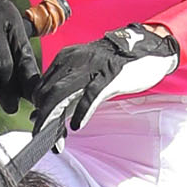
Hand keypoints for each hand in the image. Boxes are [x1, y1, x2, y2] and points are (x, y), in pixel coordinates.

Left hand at [35, 24, 179, 131]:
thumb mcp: (86, 73)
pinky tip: (76, 126)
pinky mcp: (109, 75)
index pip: (41, 87)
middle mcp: (72, 61)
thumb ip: (67, 91)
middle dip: (42, 119)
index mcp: (64, 59)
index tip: (41, 127)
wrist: (148, 46)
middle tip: (44, 137)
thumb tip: (41, 114)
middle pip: (46, 92)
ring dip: (54, 120)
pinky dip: (80, 113)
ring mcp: (91, 67)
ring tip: (55, 140)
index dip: (38, 109)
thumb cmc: (115, 65)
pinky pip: (89, 96)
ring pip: (60, 94)